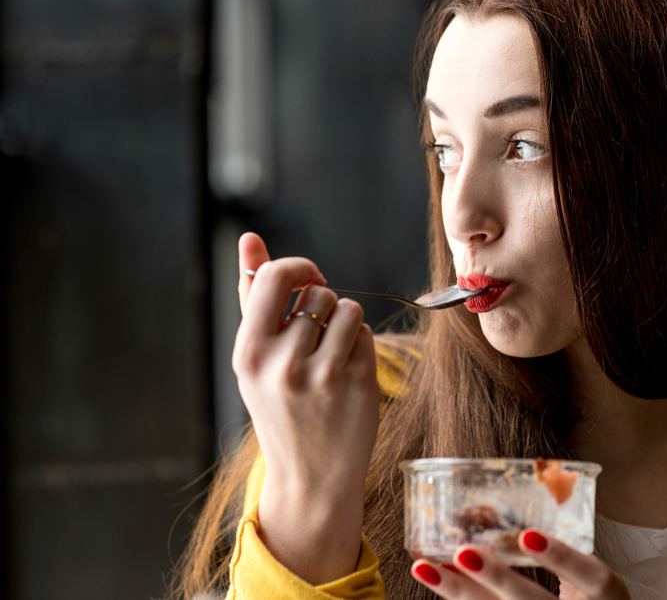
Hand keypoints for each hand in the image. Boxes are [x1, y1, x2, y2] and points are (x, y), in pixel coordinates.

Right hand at [233, 232, 379, 583]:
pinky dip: (361, 346)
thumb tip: (250, 240)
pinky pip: (367, 334)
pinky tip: (348, 374)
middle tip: (316, 339)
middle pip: (319, 292)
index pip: (277, 276)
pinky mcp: (358, 382)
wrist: (310, 478)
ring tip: (332, 356)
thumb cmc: (281, 409)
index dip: (300, 268)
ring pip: (349, 308)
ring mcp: (323, 374)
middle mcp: (282, 362)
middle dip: (324, 305)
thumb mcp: (255, 359)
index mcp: (248, 352)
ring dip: (346, 324)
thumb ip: (253, 296)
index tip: (310, 279)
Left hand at [410, 530, 629, 599]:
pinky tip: (433, 579)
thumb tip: (518, 494)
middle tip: (463, 553)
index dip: (562, 559)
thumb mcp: (592, 574)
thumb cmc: (590, 594)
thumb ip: (566, 544)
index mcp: (607, 598)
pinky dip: (456, 598)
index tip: (528, 536)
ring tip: (425, 567)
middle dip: (497, 580)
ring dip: (458, 593)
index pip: (593, 578)